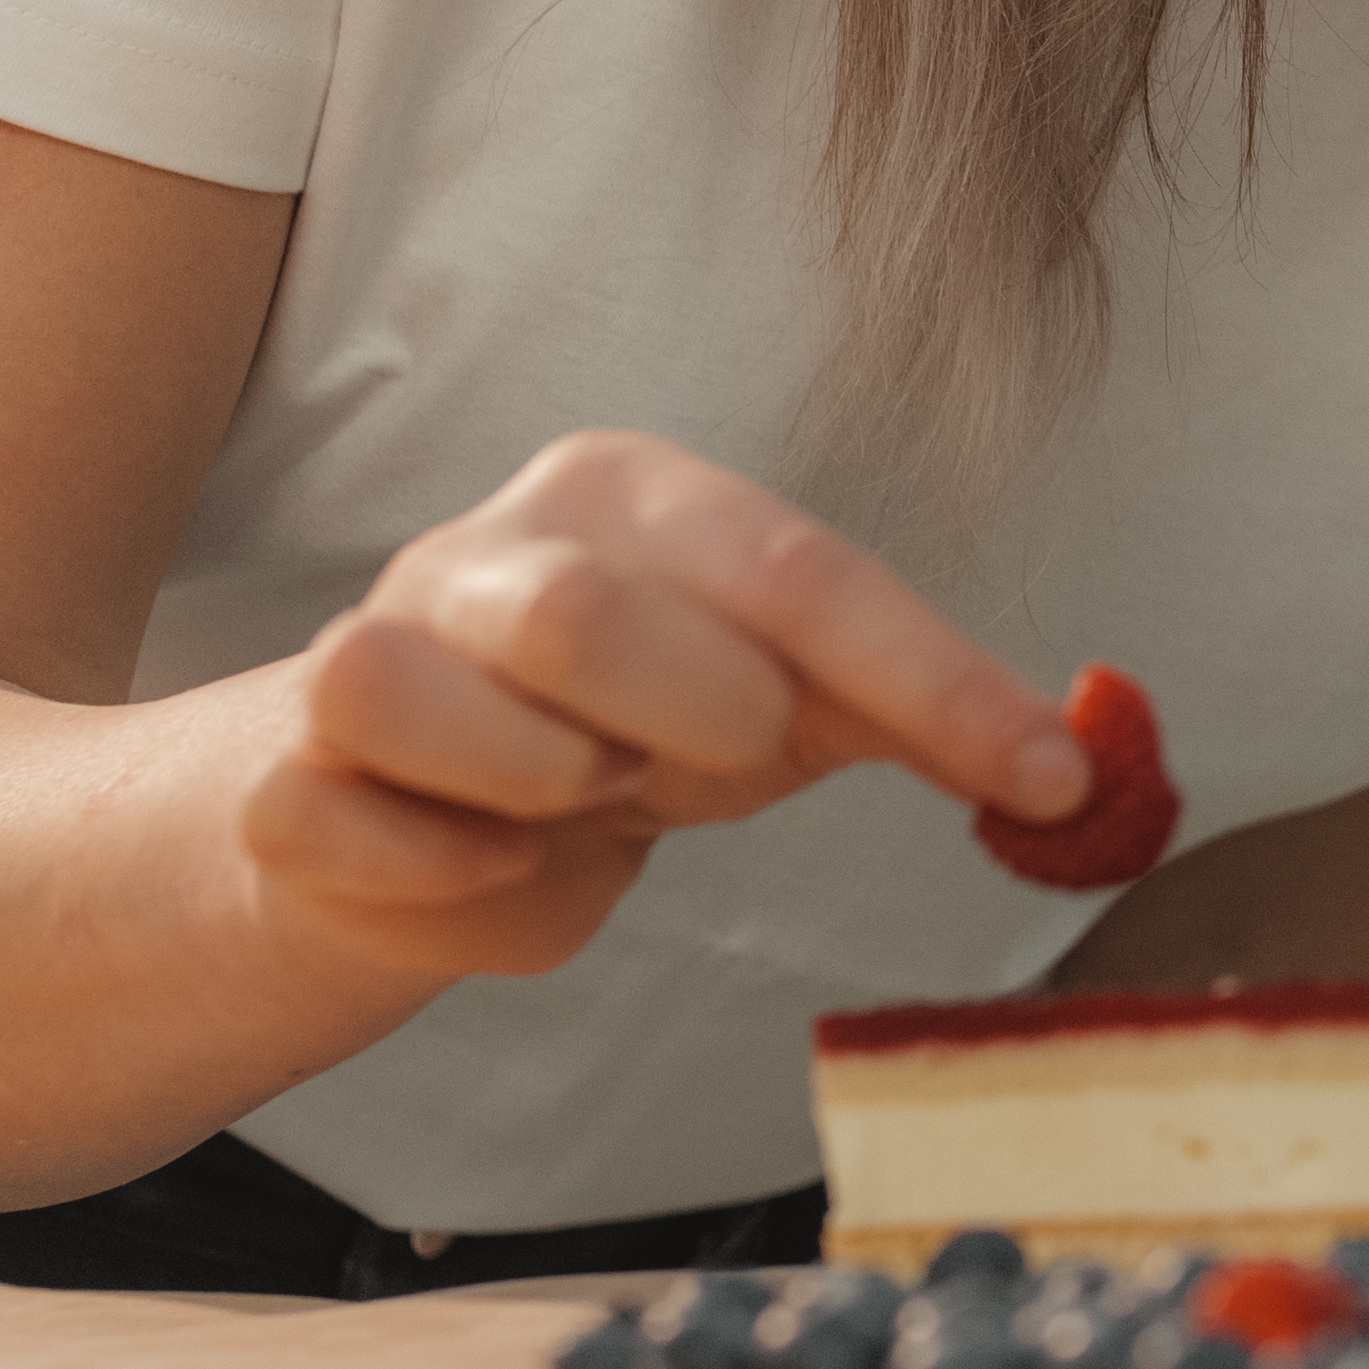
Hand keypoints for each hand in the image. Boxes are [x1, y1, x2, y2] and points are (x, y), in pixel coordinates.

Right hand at [237, 431, 1099, 985]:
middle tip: (690, 770)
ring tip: (570, 801)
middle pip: (580, 613)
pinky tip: (473, 862)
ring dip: (526, 784)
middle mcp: (494, 547)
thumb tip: (1084, 767)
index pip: (800, 573)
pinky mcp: (284, 775)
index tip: (1048, 777)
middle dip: (671, 721)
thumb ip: (926, 714)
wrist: (417, 822)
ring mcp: (369, 649)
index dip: (933, 686)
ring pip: (405, 686)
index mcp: (637, 500)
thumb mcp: (788, 703)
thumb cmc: (630, 737)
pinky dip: (427, 867)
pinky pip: (331, 815)